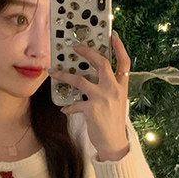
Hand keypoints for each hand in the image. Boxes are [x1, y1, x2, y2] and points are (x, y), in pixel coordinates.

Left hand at [50, 31, 130, 161]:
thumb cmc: (114, 121)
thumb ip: (108, 88)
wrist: (114, 143)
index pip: (124, 62)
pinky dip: (69, 106)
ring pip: (80, 80)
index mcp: (122, 86)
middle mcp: (113, 89)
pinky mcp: (91, 109)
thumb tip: (91, 77)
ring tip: (54, 72)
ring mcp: (102, 98)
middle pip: (101, 63)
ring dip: (65, 75)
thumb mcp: (117, 101)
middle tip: (76, 47)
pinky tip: (65, 108)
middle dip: (88, 52)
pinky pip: (75, 104)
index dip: (119, 47)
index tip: (113, 35)